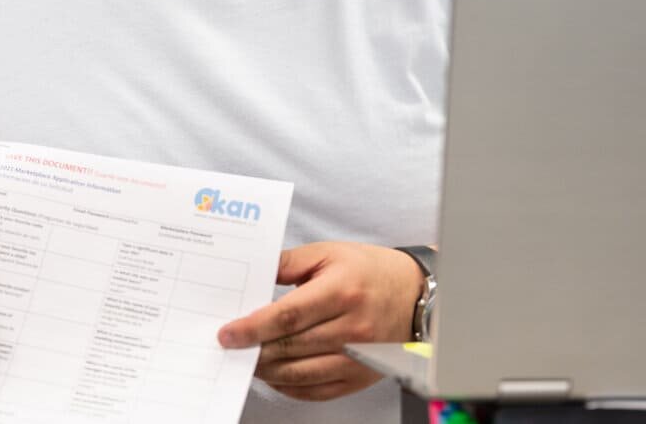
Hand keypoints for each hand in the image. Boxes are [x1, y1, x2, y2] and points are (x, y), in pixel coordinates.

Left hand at [216, 241, 422, 400]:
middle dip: (254, 350)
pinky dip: (290, 387)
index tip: (228, 333)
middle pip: (290, 348)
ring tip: (248, 359)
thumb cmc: (370, 271)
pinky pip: (317, 391)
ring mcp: (357, 358)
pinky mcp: (360, 378)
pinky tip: (275, 374)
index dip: (253, 328)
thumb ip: (288, 263)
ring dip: (268, 370)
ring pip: (300, 374)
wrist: (416, 297)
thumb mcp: (329, 254)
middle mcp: (351, 329)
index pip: (288, 316)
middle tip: (230, 348)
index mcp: (341, 292)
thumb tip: (254, 274)